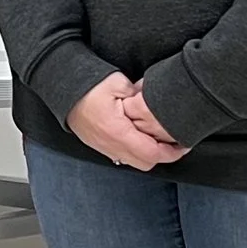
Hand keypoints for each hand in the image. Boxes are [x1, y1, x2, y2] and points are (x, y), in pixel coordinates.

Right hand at [66, 72, 187, 170]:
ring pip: (134, 162)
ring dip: (149, 154)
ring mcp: (104, 147)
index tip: (183, 144)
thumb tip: (155, 108)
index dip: (172, 152)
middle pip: (145, 163)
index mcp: (117, 131)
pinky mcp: (99, 145)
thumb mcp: (120, 84)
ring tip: (159, 139)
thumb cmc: (89, 85)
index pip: (152, 153)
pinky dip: (135, 151)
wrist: (64, 89)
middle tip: (174, 142)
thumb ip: (141, 98)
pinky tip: (140, 138)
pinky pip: (123, 156)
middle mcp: (110, 145)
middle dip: (163, 155)